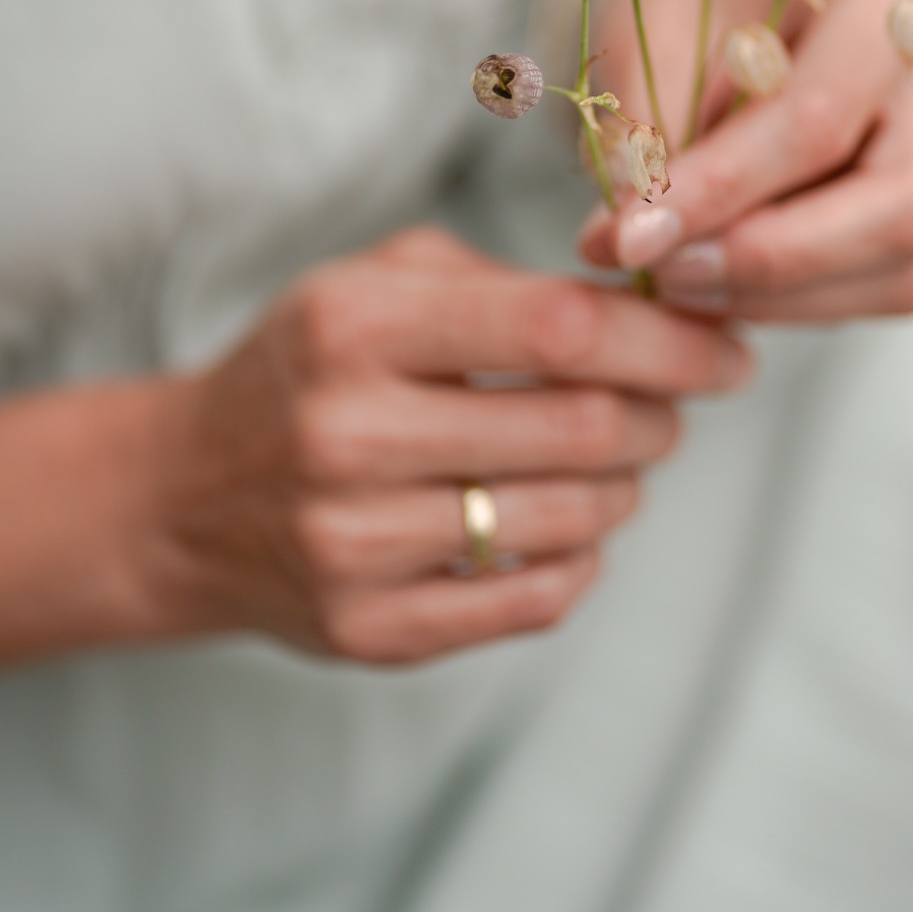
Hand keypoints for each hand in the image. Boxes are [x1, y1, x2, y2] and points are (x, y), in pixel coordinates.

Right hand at [147, 227, 750, 665]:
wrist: (184, 494)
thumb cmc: (313, 365)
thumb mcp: (380, 281)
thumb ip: (508, 285)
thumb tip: (657, 308)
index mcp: (354, 326)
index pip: (558, 329)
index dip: (667, 340)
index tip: (728, 349)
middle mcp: (345, 433)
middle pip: (580, 430)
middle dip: (664, 417)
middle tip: (679, 408)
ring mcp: (350, 543)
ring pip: (571, 521)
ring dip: (627, 487)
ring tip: (621, 460)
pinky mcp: (364, 630)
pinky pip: (532, 602)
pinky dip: (581, 560)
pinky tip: (570, 523)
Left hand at [580, 0, 912, 323]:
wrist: (730, 13)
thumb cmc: (699, 6)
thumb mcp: (651, 32)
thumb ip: (646, 132)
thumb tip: (633, 239)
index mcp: (886, 3)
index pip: (821, 117)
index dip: (724, 188)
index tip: (631, 235)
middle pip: (902, 206)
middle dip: (773, 258)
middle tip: (666, 272)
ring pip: (902, 269)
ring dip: (778, 295)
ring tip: (676, 276)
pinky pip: (886, 292)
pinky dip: (795, 305)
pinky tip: (721, 279)